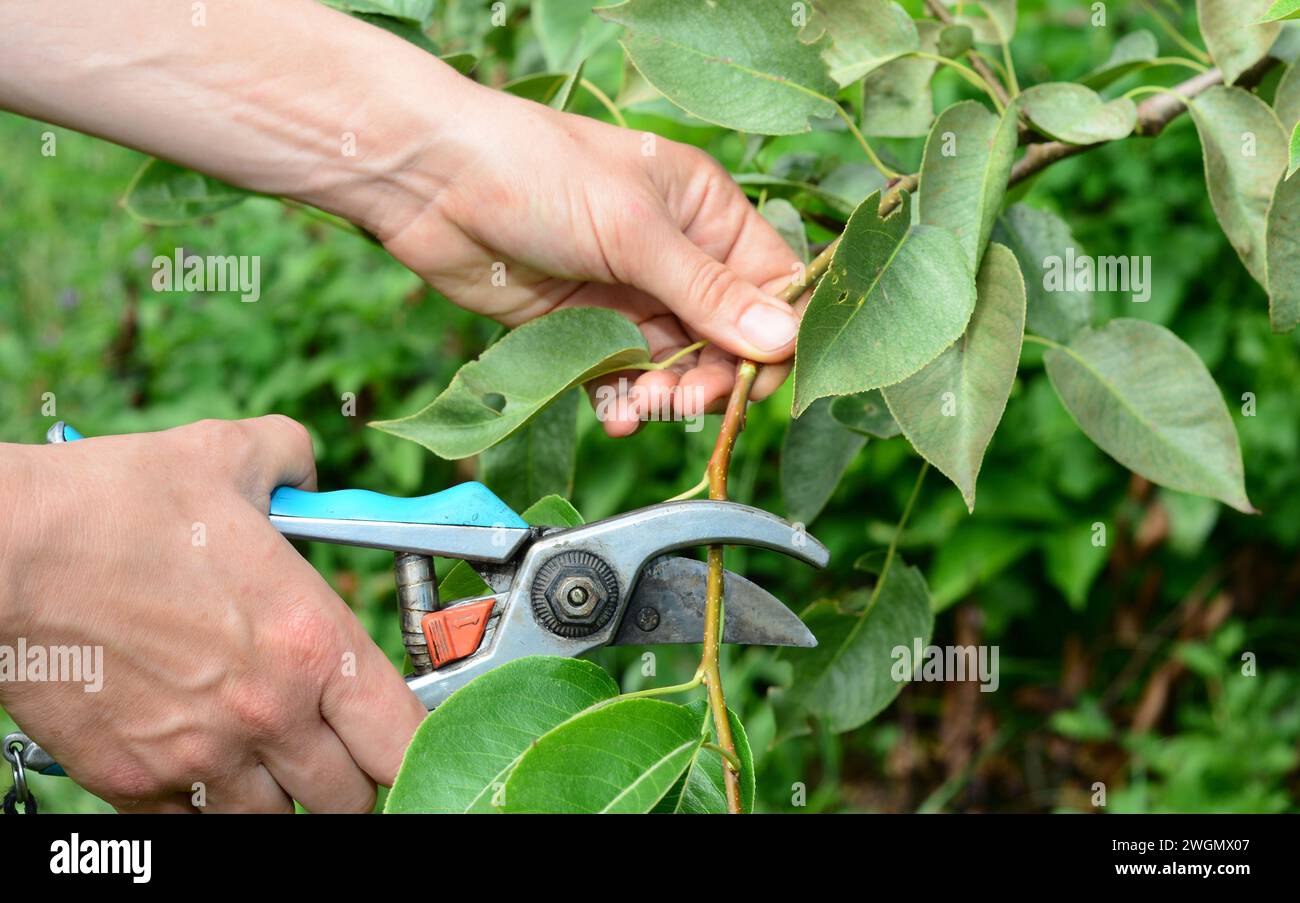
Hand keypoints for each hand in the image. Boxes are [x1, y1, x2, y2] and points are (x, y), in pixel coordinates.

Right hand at [0, 417, 425, 811]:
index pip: (405, 739)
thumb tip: (307, 466)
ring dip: (282, 796)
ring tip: (268, 757)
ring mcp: (200, 753)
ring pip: (274, 821)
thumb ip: (292, 459)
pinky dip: (205, 805)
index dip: (420, 751)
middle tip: (339, 750)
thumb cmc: (115, 504)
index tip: (411, 745)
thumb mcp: (229, 455)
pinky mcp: (131, 780)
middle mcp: (269, 711)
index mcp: (312, 643)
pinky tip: (199, 764)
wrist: (6, 548)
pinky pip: (193, 824)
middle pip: (350, 797)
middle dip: (353, 778)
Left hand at [379, 89, 803, 435]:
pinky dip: (624, 402)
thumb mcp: (633, 231)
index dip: (773, 337)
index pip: (771, 284)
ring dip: (667, 395)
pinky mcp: (585, 326)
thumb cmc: (538, 174)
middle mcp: (677, 255)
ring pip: (676, 365)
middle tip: (684, 400)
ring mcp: (630, 293)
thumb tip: (784, 340)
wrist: (432, 183)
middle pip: (727, 337)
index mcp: (706, 211)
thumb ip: (707, 292)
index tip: (755, 379)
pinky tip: (616, 416)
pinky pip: (623, 377)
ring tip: (641, 406)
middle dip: (714, 376)